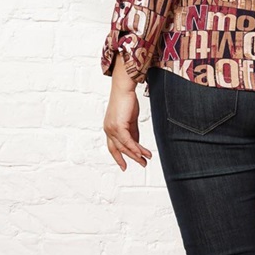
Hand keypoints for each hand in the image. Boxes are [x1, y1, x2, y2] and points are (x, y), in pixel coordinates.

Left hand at [103, 55, 153, 171]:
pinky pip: (127, 141)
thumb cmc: (127, 100)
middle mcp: (108, 130)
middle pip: (119, 149)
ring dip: (137, 154)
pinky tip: (142, 152)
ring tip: (146, 159)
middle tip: (142, 164)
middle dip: (131, 158)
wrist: (124, 88)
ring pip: (124, 146)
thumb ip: (132, 132)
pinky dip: (136, 148)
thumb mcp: (130, 120)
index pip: (113, 147)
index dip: (118, 157)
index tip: (124, 166)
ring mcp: (111, 128)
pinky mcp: (118, 126)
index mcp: (109, 128)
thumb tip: (136, 144)